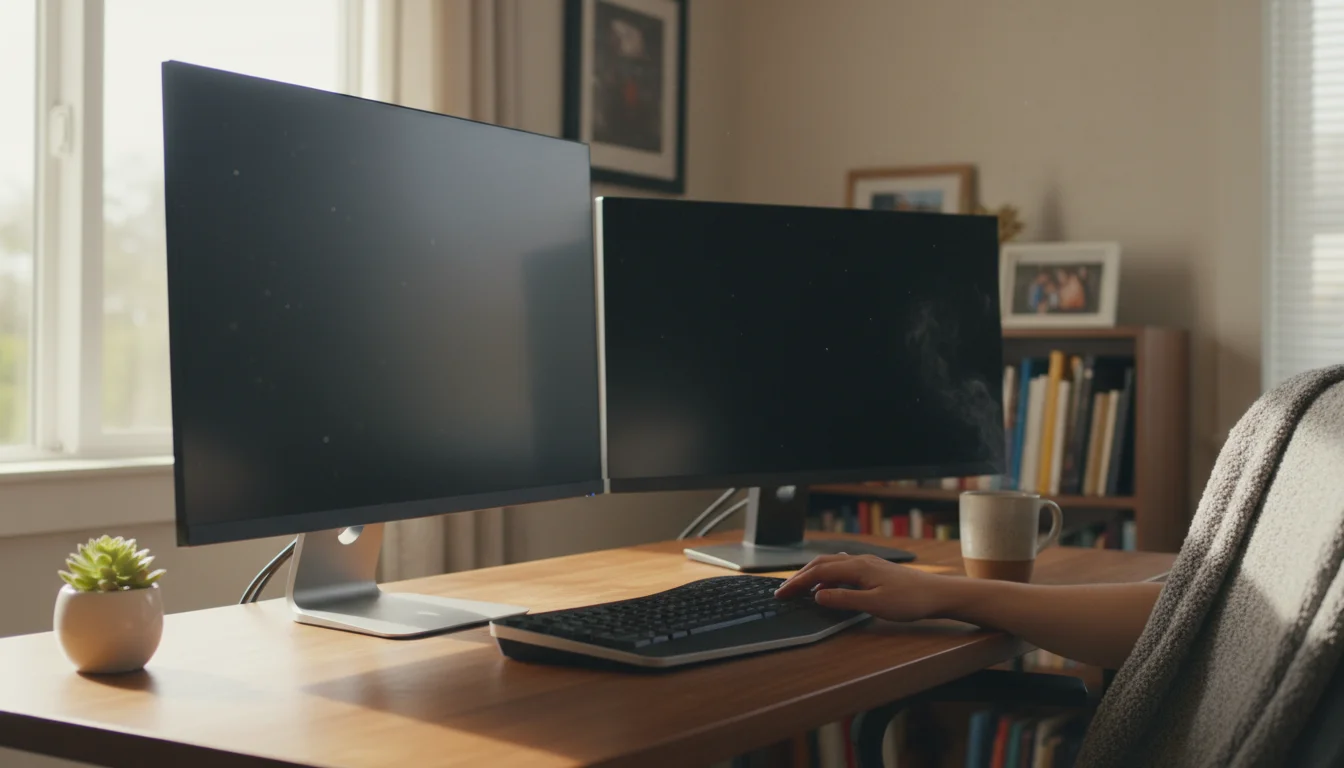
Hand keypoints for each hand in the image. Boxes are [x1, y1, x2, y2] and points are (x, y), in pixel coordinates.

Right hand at [773, 554, 946, 621]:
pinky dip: (828, 573)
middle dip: (799, 576)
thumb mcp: (874, 605)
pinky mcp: (874, 569)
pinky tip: (829, 583)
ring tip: (801, 586)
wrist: (937, 593)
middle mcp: (859, 561)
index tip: (781, 594)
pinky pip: (843, 566)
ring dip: (813, 572)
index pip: (818, 573)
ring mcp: (867, 563)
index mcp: (857, 568)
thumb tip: (817, 596)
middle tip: (784, 590)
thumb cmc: (909, 601)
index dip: (797, 583)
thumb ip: (844, 599)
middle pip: (821, 563)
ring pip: (832, 562)